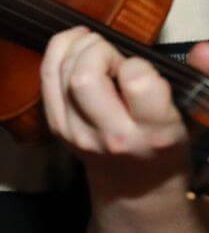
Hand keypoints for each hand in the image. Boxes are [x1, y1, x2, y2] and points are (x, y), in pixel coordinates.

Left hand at [40, 28, 208, 187]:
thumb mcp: (186, 120)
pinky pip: (46, 81)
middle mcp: (111, 136)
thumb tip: (176, 49)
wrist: (135, 188)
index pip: (136, 81)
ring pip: (61, 76)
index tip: (140, 68)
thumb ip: (173, 85)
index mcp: (153, 133)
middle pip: (85, 78)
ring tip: (92, 43)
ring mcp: (77, 134)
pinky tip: (72, 43)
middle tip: (111, 52)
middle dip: (97, 50)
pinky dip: (57, 54)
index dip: (136, 63)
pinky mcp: (57, 129)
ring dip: (75, 47)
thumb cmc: (164, 147)